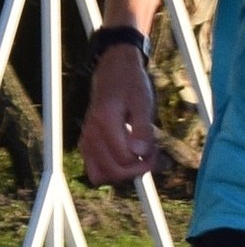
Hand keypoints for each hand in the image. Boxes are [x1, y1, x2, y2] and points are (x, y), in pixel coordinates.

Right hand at [79, 48, 157, 184]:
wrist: (114, 70)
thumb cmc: (130, 84)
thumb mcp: (143, 102)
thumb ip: (142, 128)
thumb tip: (140, 154)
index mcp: (104, 122)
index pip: (125, 159)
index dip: (145, 160)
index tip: (156, 149)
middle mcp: (91, 133)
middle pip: (113, 172)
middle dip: (136, 170)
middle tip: (150, 155)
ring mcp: (86, 140)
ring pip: (100, 175)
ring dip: (122, 173)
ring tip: (137, 157)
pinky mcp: (86, 144)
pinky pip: (94, 170)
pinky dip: (110, 170)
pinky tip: (126, 157)